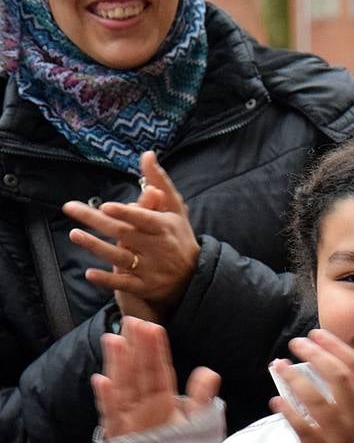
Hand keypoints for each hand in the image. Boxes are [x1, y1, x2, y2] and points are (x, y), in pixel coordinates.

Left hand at [63, 151, 199, 319]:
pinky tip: (89, 273)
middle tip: (70, 207)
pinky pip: (124, 284)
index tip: (107, 207)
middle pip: (124, 234)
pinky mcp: (145, 287)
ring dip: (96, 247)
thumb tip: (147, 154)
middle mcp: (158, 248)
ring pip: (121, 258)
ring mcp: (151, 269)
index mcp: (165, 228)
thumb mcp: (175, 209)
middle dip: (96, 221)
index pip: (144, 219)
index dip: (126, 214)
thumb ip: (159, 182)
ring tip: (74, 234)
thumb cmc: (178, 236)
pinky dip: (107, 280)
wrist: (195, 276)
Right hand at [92, 317, 219, 438]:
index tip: (152, 327)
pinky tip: (101, 380)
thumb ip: (202, 398)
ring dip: (118, 364)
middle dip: (136, 348)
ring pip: (123, 386)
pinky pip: (112, 415)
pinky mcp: (119, 435)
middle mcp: (143, 404)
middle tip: (132, 322)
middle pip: (139, 372)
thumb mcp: (197, 422)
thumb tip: (210, 372)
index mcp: (161, 398)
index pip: (158, 369)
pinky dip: (106, 398)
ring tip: (114, 340)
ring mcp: (129, 418)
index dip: (155, 349)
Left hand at [271, 328, 353, 442]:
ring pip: (318, 400)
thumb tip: (318, 359)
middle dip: (316, 355)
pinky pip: (303, 427)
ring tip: (278, 365)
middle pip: (338, 377)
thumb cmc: (353, 441)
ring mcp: (339, 433)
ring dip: (295, 379)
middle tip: (296, 343)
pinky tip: (276, 400)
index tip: (317, 333)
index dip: (336, 347)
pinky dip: (288, 412)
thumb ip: (347, 391)